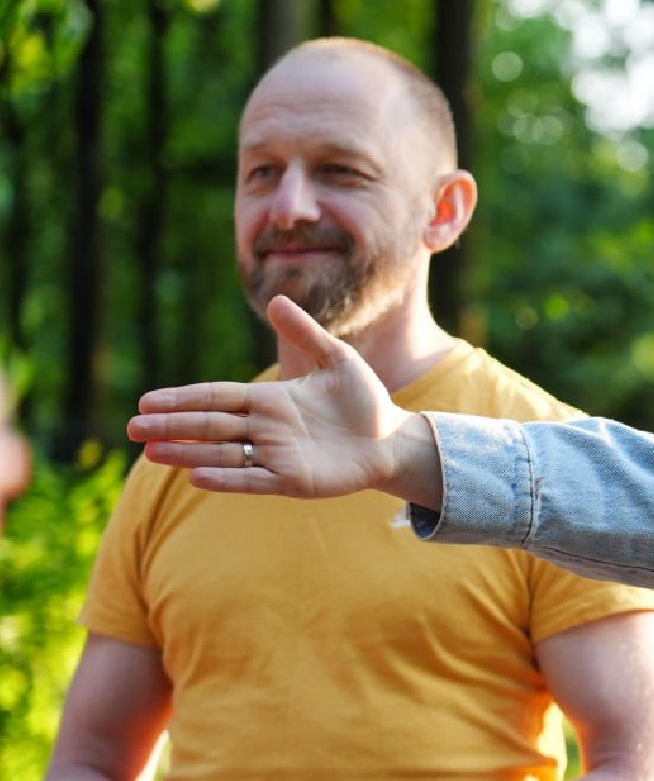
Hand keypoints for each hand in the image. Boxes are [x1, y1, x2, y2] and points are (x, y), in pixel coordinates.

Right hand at [127, 294, 432, 502]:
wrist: (393, 440)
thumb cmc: (365, 401)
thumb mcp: (338, 359)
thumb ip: (306, 333)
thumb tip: (276, 299)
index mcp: (270, 400)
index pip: (216, 398)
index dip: (183, 399)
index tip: (148, 399)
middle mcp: (266, 428)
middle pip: (210, 426)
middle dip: (173, 426)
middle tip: (134, 428)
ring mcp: (276, 456)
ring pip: (222, 454)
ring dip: (187, 453)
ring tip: (152, 453)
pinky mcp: (293, 481)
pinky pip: (253, 481)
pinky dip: (226, 479)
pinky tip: (197, 476)